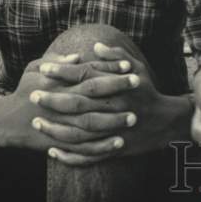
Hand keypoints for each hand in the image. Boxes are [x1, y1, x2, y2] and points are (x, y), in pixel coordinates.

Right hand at [0, 52, 129, 161]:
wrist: (5, 122)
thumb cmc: (23, 91)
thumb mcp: (34, 69)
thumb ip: (56, 61)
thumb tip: (79, 57)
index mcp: (56, 83)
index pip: (88, 73)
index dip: (110, 69)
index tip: (130, 67)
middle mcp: (59, 103)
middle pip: (93, 95)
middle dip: (117, 90)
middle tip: (139, 86)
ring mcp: (59, 125)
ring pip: (91, 124)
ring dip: (114, 121)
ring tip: (133, 117)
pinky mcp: (59, 144)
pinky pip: (83, 148)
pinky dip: (101, 146)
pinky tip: (118, 142)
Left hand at [30, 42, 192, 165]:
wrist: (166, 121)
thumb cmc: (147, 91)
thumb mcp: (137, 68)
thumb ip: (116, 56)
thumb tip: (95, 45)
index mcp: (116, 87)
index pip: (84, 76)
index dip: (63, 72)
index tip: (44, 69)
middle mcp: (113, 107)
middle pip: (77, 104)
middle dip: (53, 100)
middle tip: (33, 96)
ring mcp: (113, 130)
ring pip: (79, 132)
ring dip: (55, 128)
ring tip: (37, 123)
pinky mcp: (114, 149)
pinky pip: (88, 155)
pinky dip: (69, 156)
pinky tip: (53, 151)